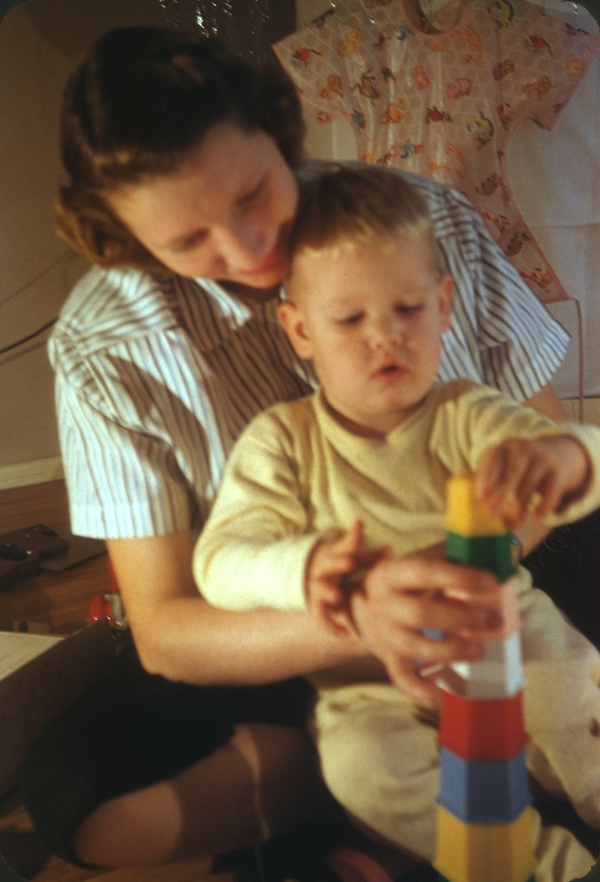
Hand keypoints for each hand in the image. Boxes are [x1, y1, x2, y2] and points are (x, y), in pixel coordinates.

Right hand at [307, 521, 388, 635]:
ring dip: (327, 592)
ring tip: (337, 596)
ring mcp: (317, 589)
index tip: (359, 528)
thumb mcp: (349, 559)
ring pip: (319, 589)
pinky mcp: (316, 607)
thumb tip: (390, 549)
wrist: (308, 583)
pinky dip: (330, 626)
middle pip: (327, 564)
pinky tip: (344, 634)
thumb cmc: (337, 568)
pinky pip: (320, 617)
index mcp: (333, 556)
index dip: (351, 539)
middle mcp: (323, 571)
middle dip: (337, 563)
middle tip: (349, 562)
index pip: (342, 546)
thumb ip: (369, 558)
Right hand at [349, 553, 504, 706]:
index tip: (491, 581)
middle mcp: (383, 604)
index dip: (460, 576)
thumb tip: (491, 554)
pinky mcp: (386, 657)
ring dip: (452, 650)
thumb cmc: (400, 583)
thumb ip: (445, 559)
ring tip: (480, 650)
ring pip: (416, 647)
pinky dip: (419, 688)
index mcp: (390, 573)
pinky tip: (440, 693)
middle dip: (463, 618)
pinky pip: (401, 677)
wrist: (357, 609)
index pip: (427, 571)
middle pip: (422, 613)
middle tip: (494, 620)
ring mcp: (383, 633)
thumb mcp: (413, 564)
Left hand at [474, 435, 590, 527]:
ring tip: (512, 524)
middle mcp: (524, 449)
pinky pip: (550, 492)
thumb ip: (488, 480)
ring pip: (529, 485)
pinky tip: (535, 519)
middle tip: (492, 514)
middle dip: (501, 494)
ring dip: (520, 507)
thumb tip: (474, 506)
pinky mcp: (557, 472)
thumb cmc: (516, 466)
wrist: (553, 454)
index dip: (486, 478)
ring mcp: (542, 459)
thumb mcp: (502, 464)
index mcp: (504, 447)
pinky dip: (543, 507)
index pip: (494, 459)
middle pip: (512, 471)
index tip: (480, 497)